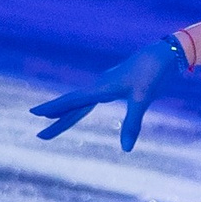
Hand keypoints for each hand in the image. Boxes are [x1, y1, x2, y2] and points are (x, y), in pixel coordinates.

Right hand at [31, 36, 188, 151]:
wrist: (166, 52)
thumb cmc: (154, 73)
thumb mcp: (143, 99)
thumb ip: (132, 123)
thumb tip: (126, 149)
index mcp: (101, 88)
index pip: (72, 101)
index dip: (54, 108)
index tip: (34, 113)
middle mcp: (100, 86)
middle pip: (73, 106)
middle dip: (57, 120)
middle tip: (40, 134)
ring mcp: (107, 84)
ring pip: (82, 102)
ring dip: (67, 112)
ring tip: (52, 121)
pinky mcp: (116, 83)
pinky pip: (92, 97)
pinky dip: (82, 105)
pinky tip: (81, 106)